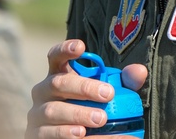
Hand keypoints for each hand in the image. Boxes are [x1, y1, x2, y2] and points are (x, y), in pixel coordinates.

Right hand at [27, 39, 146, 138]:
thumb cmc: (88, 111)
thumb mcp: (105, 96)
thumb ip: (123, 83)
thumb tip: (139, 71)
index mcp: (58, 75)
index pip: (55, 56)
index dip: (65, 49)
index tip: (81, 46)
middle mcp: (43, 92)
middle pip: (58, 83)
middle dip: (83, 87)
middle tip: (108, 94)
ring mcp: (37, 114)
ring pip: (53, 110)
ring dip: (78, 114)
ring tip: (101, 119)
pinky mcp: (35, 135)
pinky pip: (49, 134)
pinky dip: (67, 134)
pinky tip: (82, 135)